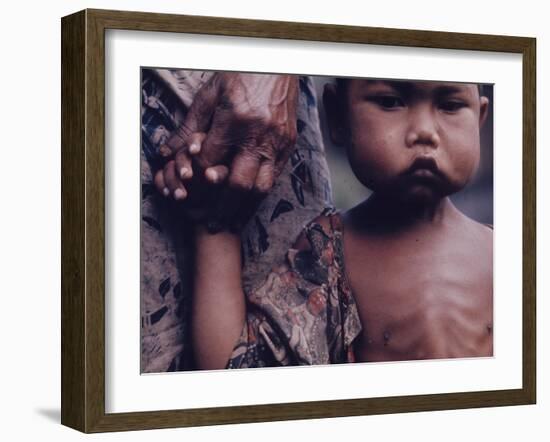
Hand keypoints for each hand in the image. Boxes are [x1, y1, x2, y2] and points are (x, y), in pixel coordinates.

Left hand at [158, 73, 298, 226]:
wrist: (279, 65)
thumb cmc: (241, 76)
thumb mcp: (210, 95)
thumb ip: (188, 126)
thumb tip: (166, 152)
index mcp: (234, 120)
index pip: (211, 162)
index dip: (198, 182)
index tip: (191, 194)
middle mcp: (258, 135)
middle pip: (237, 184)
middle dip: (222, 209)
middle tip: (212, 224)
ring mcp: (276, 142)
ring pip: (261, 187)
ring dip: (245, 209)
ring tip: (232, 223)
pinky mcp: (289, 145)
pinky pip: (275, 177)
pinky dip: (261, 194)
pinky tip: (250, 204)